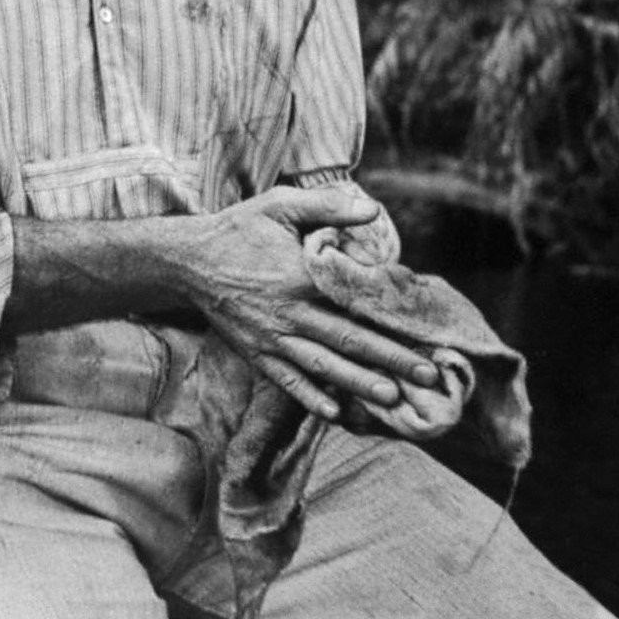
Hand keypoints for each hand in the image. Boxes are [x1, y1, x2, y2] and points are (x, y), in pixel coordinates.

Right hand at [183, 186, 439, 419]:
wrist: (187, 260)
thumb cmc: (239, 229)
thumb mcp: (279, 205)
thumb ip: (327, 207)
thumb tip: (373, 210)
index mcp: (300, 275)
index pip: (354, 301)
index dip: (390, 317)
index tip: (425, 331)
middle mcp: (289, 311)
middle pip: (348, 340)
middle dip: (392, 358)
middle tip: (430, 374)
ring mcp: (271, 336)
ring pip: (322, 365)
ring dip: (359, 383)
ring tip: (394, 398)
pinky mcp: (256, 352)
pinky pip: (286, 379)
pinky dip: (309, 397)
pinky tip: (334, 413)